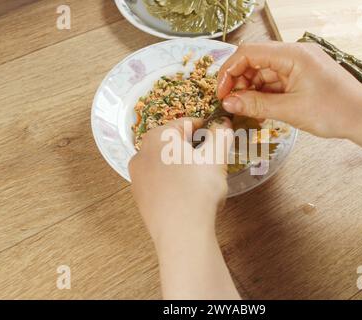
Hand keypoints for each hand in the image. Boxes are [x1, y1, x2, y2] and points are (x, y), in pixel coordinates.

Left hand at [129, 117, 239, 298]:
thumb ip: (221, 133)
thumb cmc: (198, 189)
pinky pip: (160, 182)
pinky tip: (188, 195)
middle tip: (212, 161)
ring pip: (166, 163)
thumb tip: (223, 122)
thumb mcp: (216, 156)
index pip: (186, 123)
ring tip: (201, 180)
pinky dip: (174, 183)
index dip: (206, 128)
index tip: (218, 136)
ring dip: (184, 166)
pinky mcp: (140, 197)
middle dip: (194, 148)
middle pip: (174, 143)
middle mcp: (141, 153)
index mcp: (157, 136)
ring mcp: (137, 177)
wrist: (181, 232)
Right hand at [217, 42, 361, 139]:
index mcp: (293, 54)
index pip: (249, 53)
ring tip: (247, 111)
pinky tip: (260, 109)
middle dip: (239, 82)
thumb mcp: (290, 110)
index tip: (221, 93)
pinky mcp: (302, 76)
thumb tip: (229, 102)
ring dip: (251, 91)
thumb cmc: (336, 111)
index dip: (230, 72)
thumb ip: (256, 105)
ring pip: (263, 73)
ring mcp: (299, 65)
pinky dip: (265, 95)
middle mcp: (295, 54)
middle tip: (232, 105)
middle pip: (255, 61)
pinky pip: (276, 82)